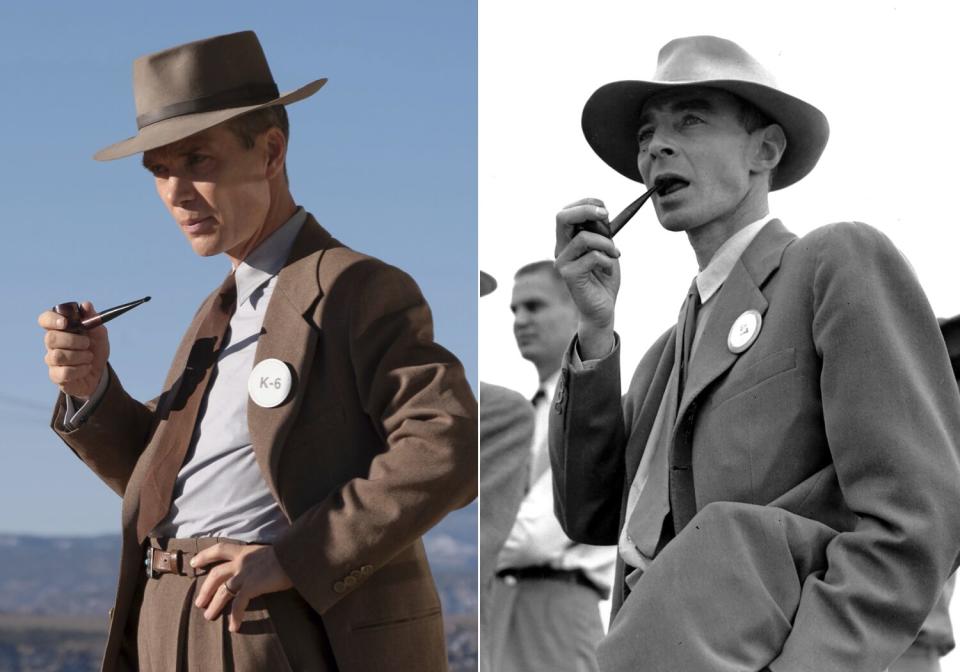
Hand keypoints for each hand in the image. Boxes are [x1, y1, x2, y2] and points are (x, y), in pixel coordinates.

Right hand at [38, 301, 109, 399]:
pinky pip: (65, 372)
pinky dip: (81, 369)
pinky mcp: (56, 375)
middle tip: (87, 344)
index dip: (51, 320)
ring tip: (89, 357)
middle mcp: (52, 344)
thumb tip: (86, 305)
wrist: (100, 373)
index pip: (45, 319)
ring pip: (58, 356)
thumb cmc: (95, 349)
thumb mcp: (99, 333)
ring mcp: (52, 360)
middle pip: (51, 338)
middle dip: (73, 340)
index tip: (65, 323)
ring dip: (80, 356)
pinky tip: (86, 368)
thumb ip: (93, 319)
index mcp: (60, 329)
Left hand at [191, 543, 293, 631]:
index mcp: (245, 551)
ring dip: (214, 605)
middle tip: (199, 602)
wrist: (297, 556)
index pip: (220, 549)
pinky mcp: (251, 586)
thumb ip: (258, 559)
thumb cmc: (289, 554)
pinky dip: (235, 617)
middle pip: (216, 574)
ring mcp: (245, 574)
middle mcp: (241, 561)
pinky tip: (234, 627)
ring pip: (222, 591)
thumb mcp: (268, 552)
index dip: (205, 555)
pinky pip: (238, 605)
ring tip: (209, 616)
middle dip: (205, 589)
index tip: (195, 562)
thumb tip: (260, 566)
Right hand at [555, 198, 620, 358]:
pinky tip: (609, 271)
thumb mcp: (605, 249)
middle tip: (606, 215)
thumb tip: (602, 214)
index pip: (566, 212)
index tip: (606, 211)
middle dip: (587, 210)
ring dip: (606, 244)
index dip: (586, 204)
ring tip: (615, 255)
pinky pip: (592, 257)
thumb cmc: (604, 279)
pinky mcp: (569, 275)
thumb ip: (601, 232)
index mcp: (567, 241)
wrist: (602, 309)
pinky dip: (607, 261)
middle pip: (562, 217)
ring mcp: (562, 262)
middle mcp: (560, 249)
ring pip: (583, 238)